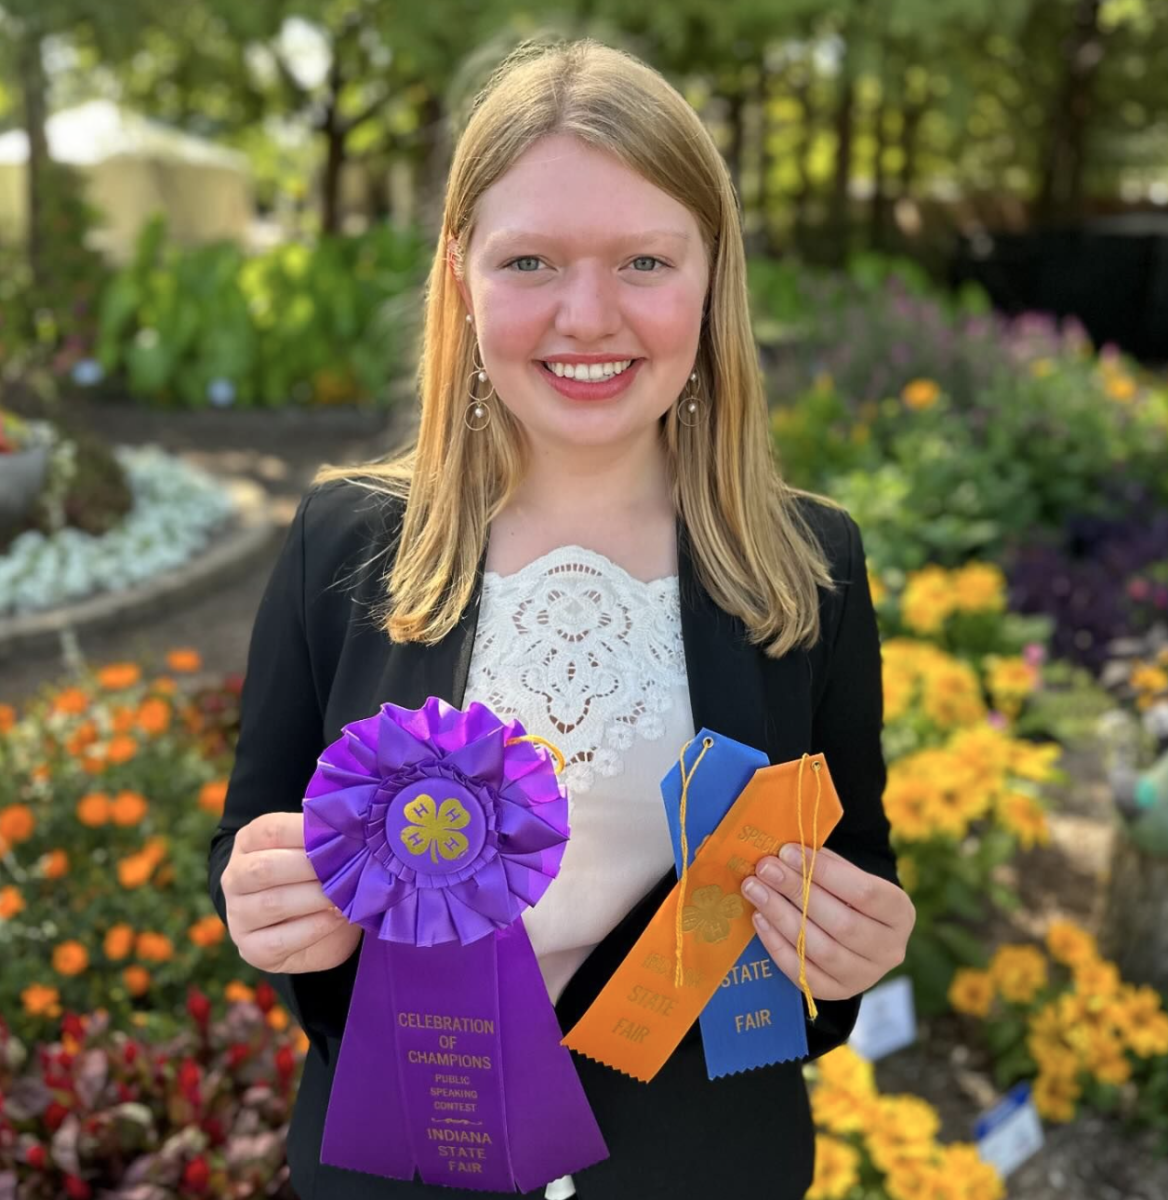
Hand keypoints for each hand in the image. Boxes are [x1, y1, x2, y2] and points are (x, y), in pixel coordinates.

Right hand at [222, 812, 361, 974]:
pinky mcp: (251, 949)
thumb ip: (325, 838)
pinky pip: (279, 940)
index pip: (269, 830)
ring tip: (345, 893)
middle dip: (310, 866)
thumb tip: (349, 826)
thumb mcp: (319, 852)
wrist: (318, 927)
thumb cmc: (320, 877)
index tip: (339, 832)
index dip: (304, 830)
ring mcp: (239, 916)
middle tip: (346, 864)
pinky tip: (337, 917)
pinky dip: (314, 928)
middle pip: (264, 868)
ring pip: (273, 903)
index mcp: (248, 842)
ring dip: (315, 897)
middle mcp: (235, 877)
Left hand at [739, 844, 914, 1000]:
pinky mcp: (837, 992)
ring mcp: (865, 976)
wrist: (857, 936)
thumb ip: (825, 864)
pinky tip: (760, 919)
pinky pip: (803, 974)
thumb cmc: (849, 896)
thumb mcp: (849, 875)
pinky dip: (778, 946)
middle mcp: (889, 949)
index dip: (823, 872)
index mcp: (900, 912)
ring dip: (782, 917)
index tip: (787, 852)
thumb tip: (786, 852)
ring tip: (755, 890)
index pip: (865, 893)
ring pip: (821, 950)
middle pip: (841, 923)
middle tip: (765, 869)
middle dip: (797, 892)